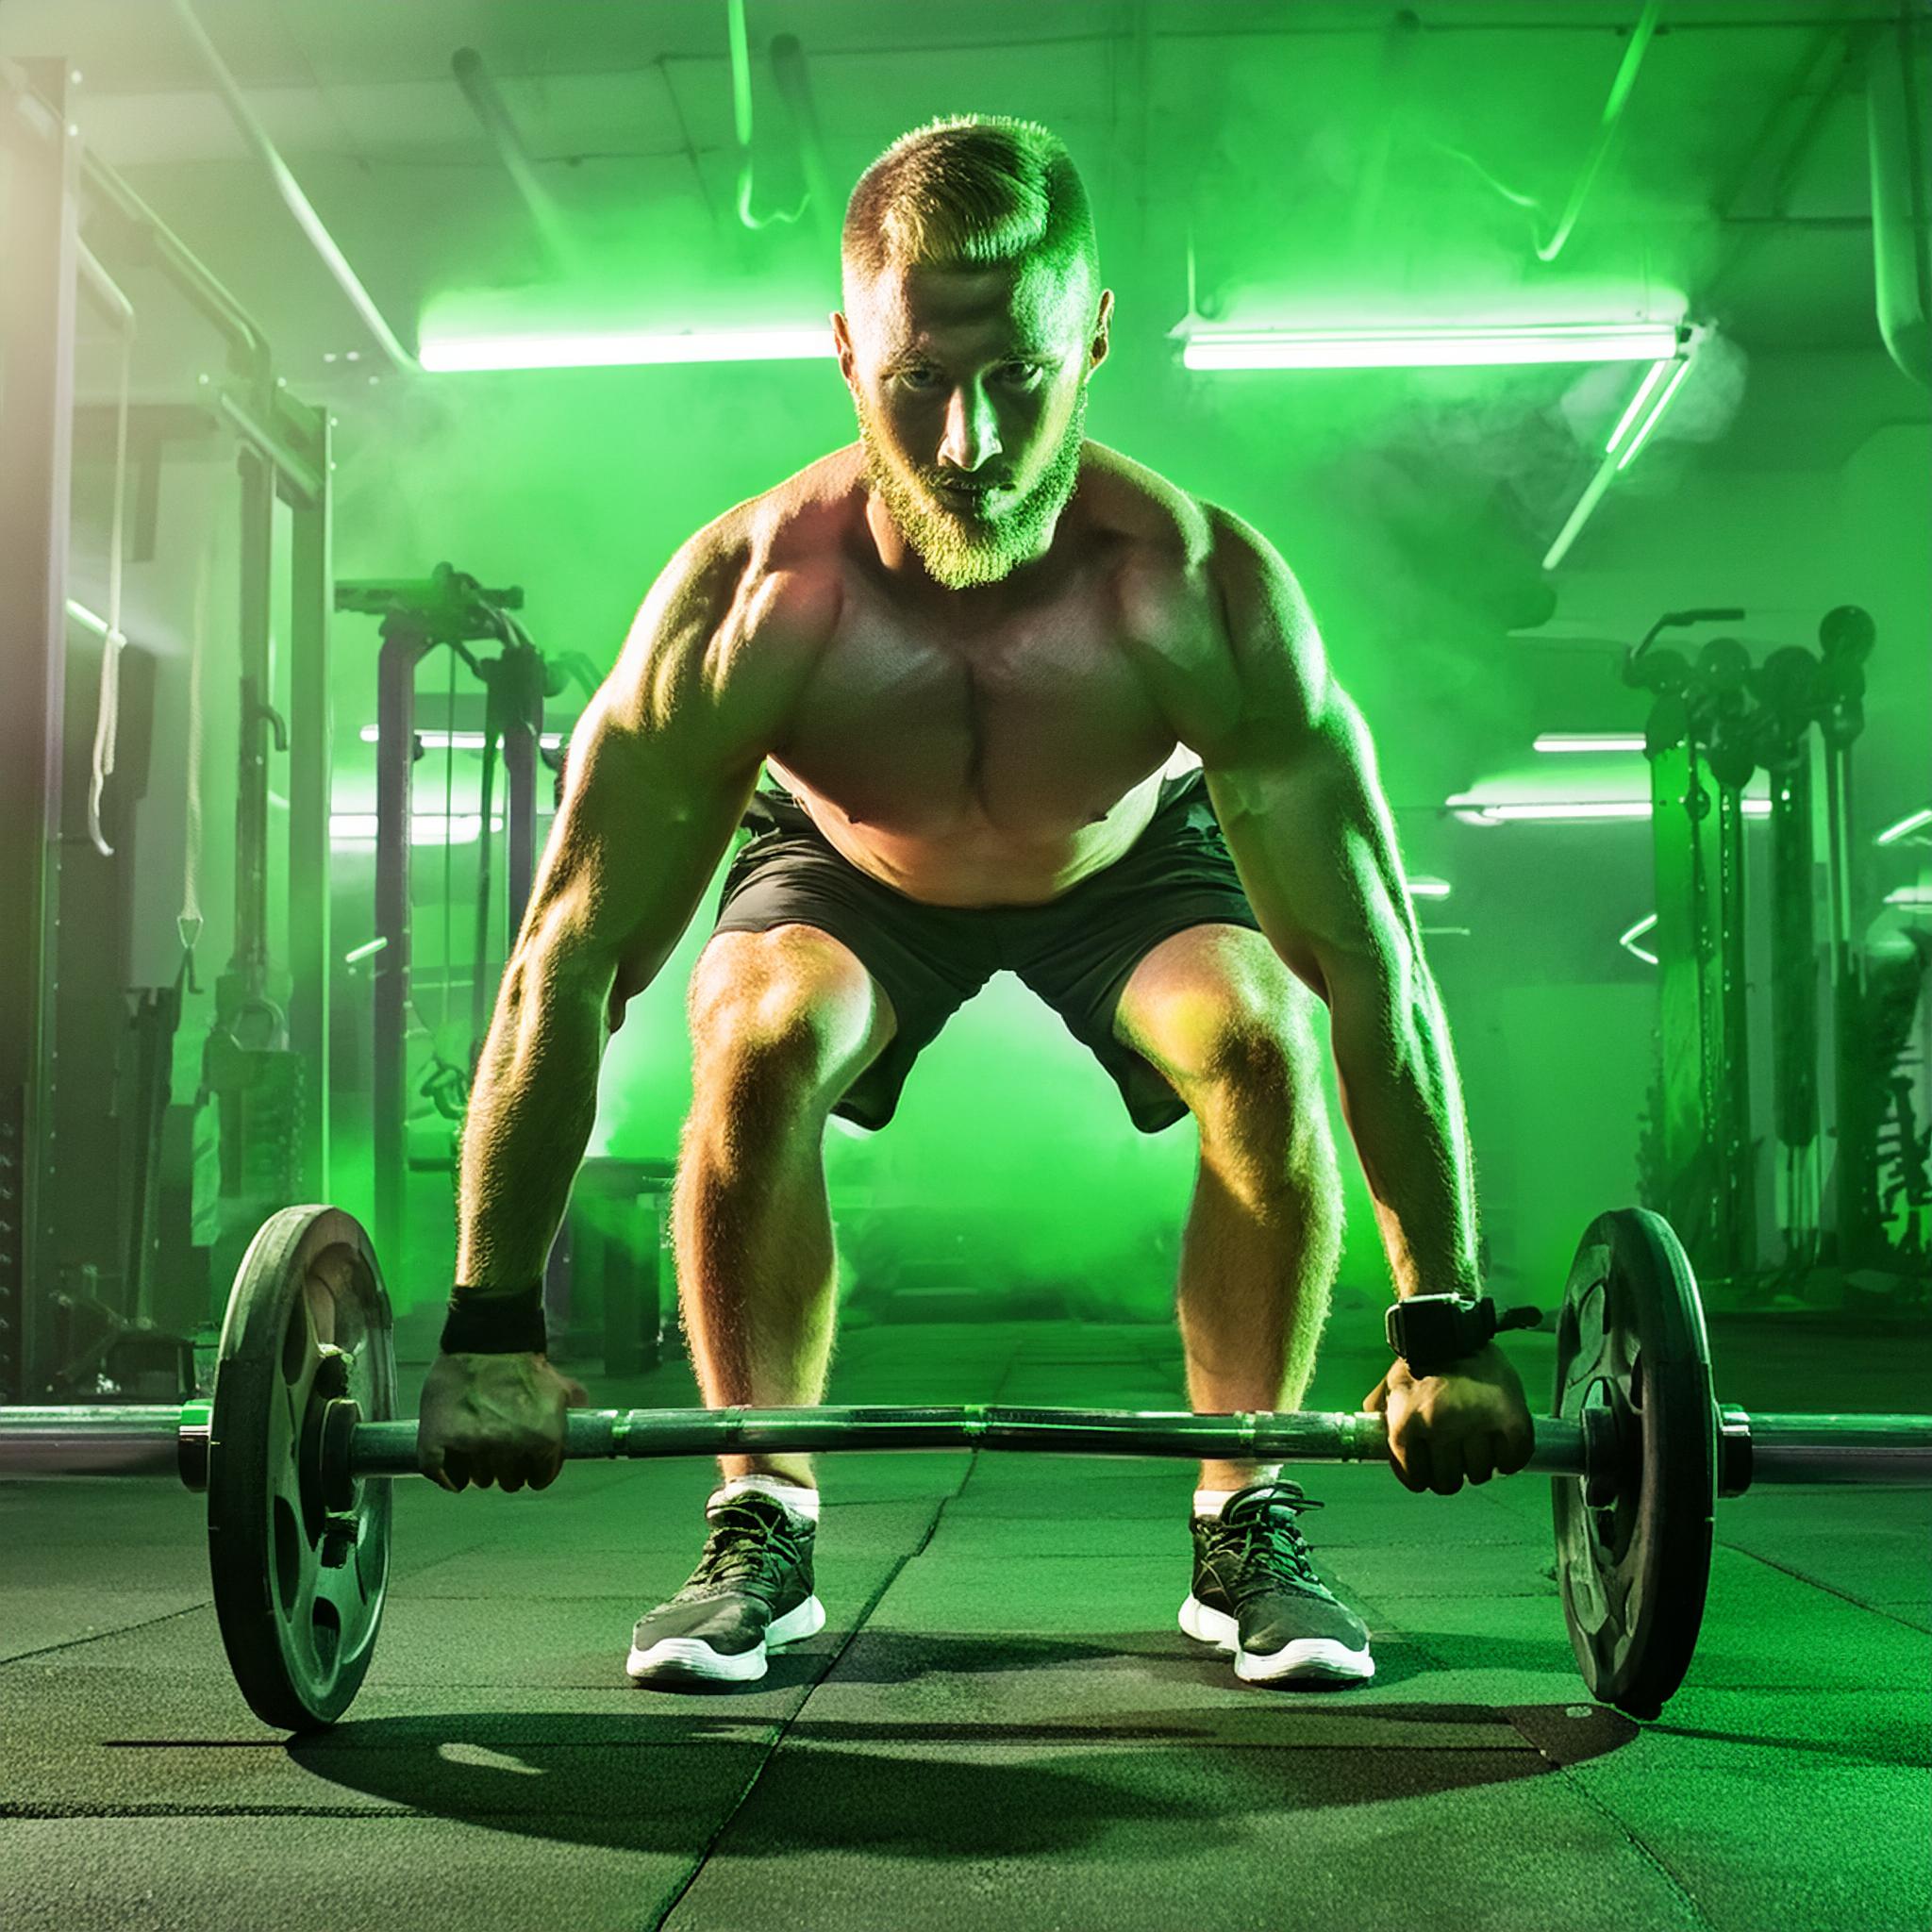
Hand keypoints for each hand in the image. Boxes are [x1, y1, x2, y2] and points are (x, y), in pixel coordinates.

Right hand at [416, 1350, 589, 1493]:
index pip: (539, 1478)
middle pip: (509, 1481)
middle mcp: (509, 1448)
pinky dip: (450, 1477)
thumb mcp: (561, 1387)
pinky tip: (455, 1469)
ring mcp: (472, 1446)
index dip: (534, 1471)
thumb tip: (587, 1426)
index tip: (526, 1463)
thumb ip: (576, 1412)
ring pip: (478, 1480)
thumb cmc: (523, 1363)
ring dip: (481, 1470)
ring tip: (479, 1449)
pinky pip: (444, 1476)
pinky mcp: (438, 1441)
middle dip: (509, 1470)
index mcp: (543, 1440)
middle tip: (501, 1451)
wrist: (486, 1337)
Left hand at [1361, 1341, 1535, 1495]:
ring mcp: (1477, 1421)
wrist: (1453, 1329)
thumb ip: (1379, 1419)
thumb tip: (1369, 1447)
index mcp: (1406, 1423)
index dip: (1422, 1477)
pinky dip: (1509, 1459)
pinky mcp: (1510, 1417)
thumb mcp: (1391, 1389)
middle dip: (1450, 1473)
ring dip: (1478, 1463)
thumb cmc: (1420, 1360)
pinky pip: (1513, 1459)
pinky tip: (1499, 1444)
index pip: (1415, 1479)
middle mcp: (1440, 1425)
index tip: (1428, 1469)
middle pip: (1449, 1482)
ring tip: (1476, 1442)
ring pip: (1480, 1473)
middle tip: (1454, 1455)